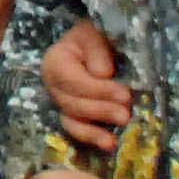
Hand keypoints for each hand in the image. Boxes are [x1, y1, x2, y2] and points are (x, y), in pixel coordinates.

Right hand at [42, 20, 133, 152]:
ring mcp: (61, 102)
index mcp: (55, 61)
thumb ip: (97, 49)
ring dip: (93, 131)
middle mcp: (53, 85)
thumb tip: (102, 74)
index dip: (98, 90)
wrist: (94, 46)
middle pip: (72, 103)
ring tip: (113, 140)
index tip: (125, 95)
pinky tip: (108, 145)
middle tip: (125, 115)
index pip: (73, 80)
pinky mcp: (73, 115)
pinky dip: (91, 138)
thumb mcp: (95, 33)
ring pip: (72, 120)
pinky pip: (76, 130)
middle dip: (100, 110)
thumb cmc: (95, 37)